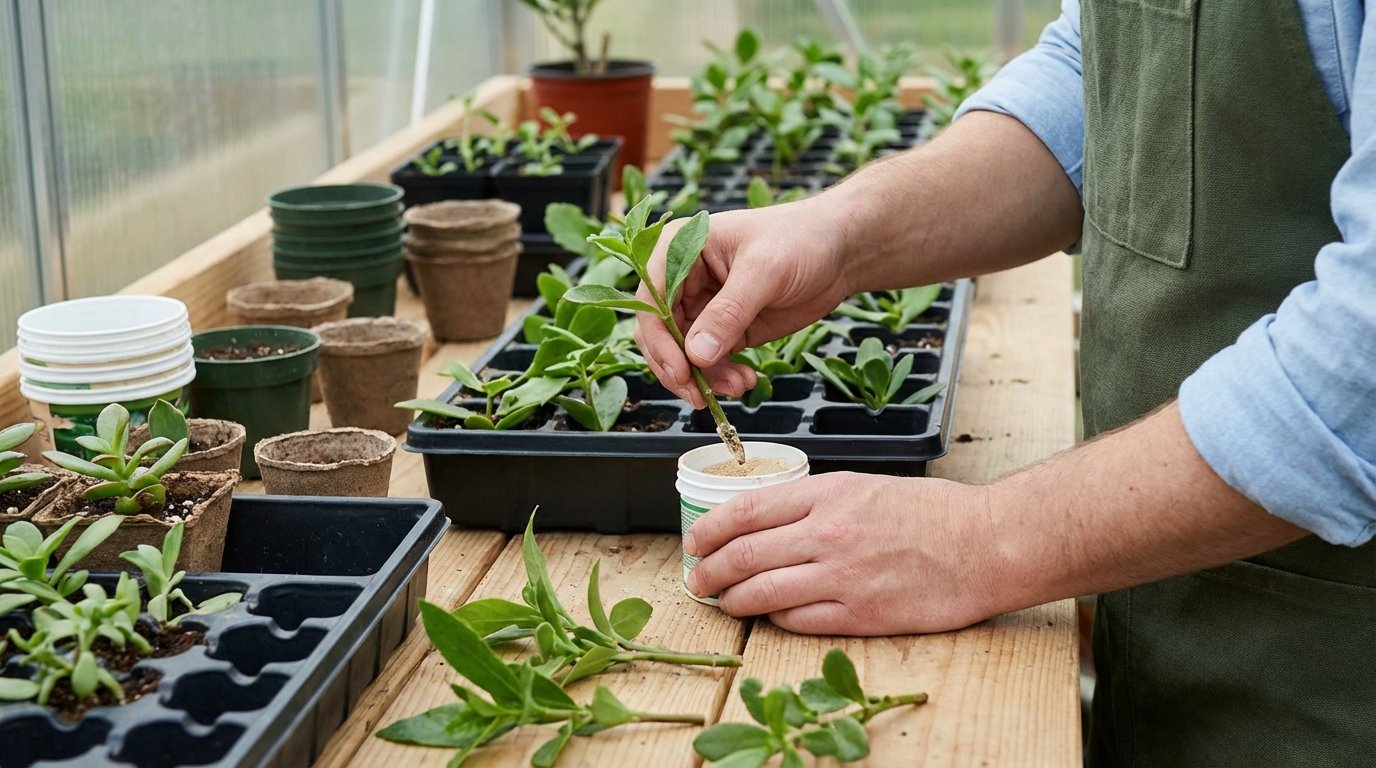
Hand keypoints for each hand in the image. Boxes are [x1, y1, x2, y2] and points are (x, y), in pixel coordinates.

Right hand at [634, 201, 852, 407]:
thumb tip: (696, 354)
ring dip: (704, 377)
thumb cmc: (801, 240)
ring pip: (684, 353)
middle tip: (700, 395)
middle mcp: (683, 279)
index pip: (651, 301)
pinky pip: (709, 361)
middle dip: (678, 367)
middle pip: (660, 334)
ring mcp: (703, 307)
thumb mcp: (763, 271)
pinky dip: (721, 377)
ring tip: (738, 386)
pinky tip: (745, 381)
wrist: (839, 251)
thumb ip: (728, 312)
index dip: (659, 340)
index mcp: (679, 249)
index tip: (680, 371)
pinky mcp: (725, 329)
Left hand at [683, 472, 1003, 634]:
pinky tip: (770, 617)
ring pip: (763, 592)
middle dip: (710, 570)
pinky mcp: (862, 614)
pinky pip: (799, 621)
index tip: (695, 541)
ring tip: (724, 602)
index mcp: (828, 494)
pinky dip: (775, 620)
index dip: (710, 528)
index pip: (747, 510)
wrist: (986, 544)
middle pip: (744, 554)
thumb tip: (766, 521)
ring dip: (733, 600)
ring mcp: (843, 576)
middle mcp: (829, 533)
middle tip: (698, 580)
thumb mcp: (865, 486)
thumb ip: (815, 502)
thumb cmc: (933, 513)